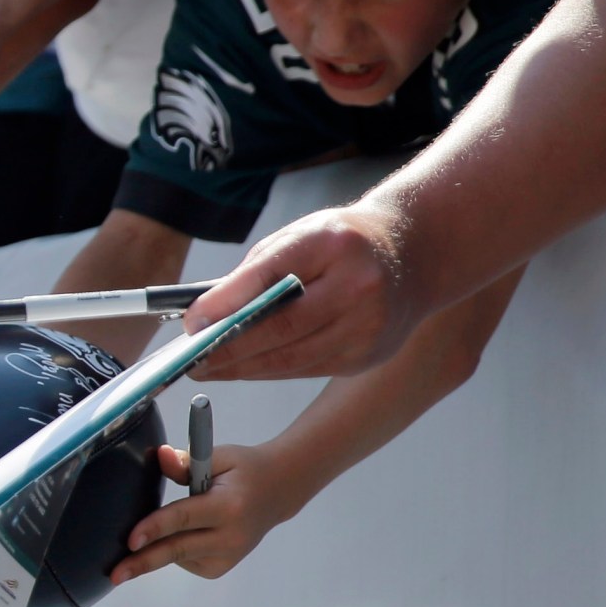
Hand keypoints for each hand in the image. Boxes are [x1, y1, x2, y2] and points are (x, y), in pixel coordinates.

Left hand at [107, 443, 301, 585]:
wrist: (277, 492)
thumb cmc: (242, 470)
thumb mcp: (219, 456)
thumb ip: (186, 462)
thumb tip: (160, 456)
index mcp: (228, 506)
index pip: (184, 518)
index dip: (155, 528)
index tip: (130, 541)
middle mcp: (230, 537)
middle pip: (177, 549)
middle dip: (142, 562)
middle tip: (114, 574)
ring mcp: (228, 557)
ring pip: (177, 556)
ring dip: (157, 545)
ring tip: (168, 523)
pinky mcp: (220, 568)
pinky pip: (184, 561)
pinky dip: (175, 549)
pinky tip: (187, 531)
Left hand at [184, 201, 414, 379]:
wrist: (413, 254)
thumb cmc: (343, 244)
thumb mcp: (299, 236)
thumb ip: (255, 271)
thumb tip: (205, 314)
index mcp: (335, 244)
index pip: (271, 275)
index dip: (227, 302)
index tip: (192, 321)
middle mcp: (359, 286)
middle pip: (282, 328)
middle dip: (228, 348)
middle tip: (191, 359)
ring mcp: (369, 326)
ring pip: (293, 358)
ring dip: (243, 368)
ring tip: (207, 369)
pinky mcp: (367, 355)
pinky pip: (307, 369)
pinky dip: (270, 370)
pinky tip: (243, 369)